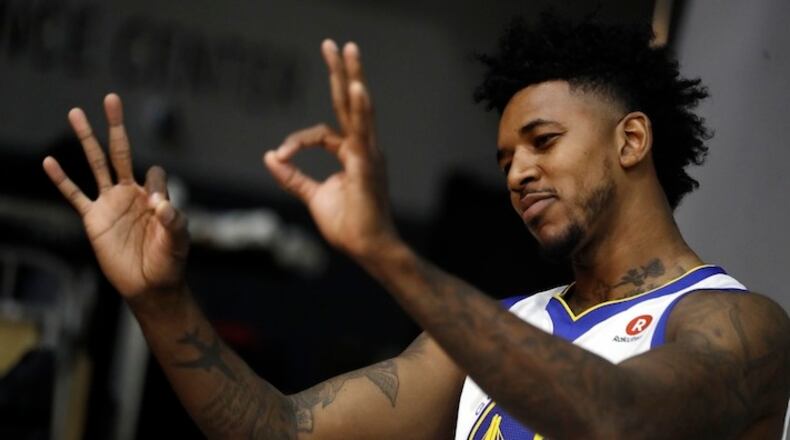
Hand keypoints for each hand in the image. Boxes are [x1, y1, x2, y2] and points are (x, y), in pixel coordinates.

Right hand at [43, 94, 188, 300]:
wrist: (150, 286)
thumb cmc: (169, 262)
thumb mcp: (178, 241)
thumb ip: (173, 221)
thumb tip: (160, 205)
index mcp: (155, 196)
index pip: (156, 175)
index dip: (158, 189)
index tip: (159, 211)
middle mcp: (131, 194)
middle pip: (120, 152)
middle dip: (116, 126)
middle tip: (111, 98)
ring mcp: (110, 204)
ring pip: (95, 165)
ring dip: (87, 139)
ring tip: (75, 112)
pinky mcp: (94, 220)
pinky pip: (75, 195)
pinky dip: (62, 179)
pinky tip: (49, 161)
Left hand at [264, 40, 397, 257]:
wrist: (366, 249)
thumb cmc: (348, 226)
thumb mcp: (313, 197)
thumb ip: (293, 176)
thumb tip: (269, 157)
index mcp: (351, 154)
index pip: (322, 133)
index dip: (296, 141)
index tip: (279, 156)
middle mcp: (363, 149)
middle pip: (349, 104)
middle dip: (341, 72)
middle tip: (336, 44)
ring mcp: (369, 154)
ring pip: (359, 109)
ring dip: (352, 77)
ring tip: (348, 50)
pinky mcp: (368, 165)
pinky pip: (362, 132)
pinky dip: (359, 109)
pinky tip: (356, 88)